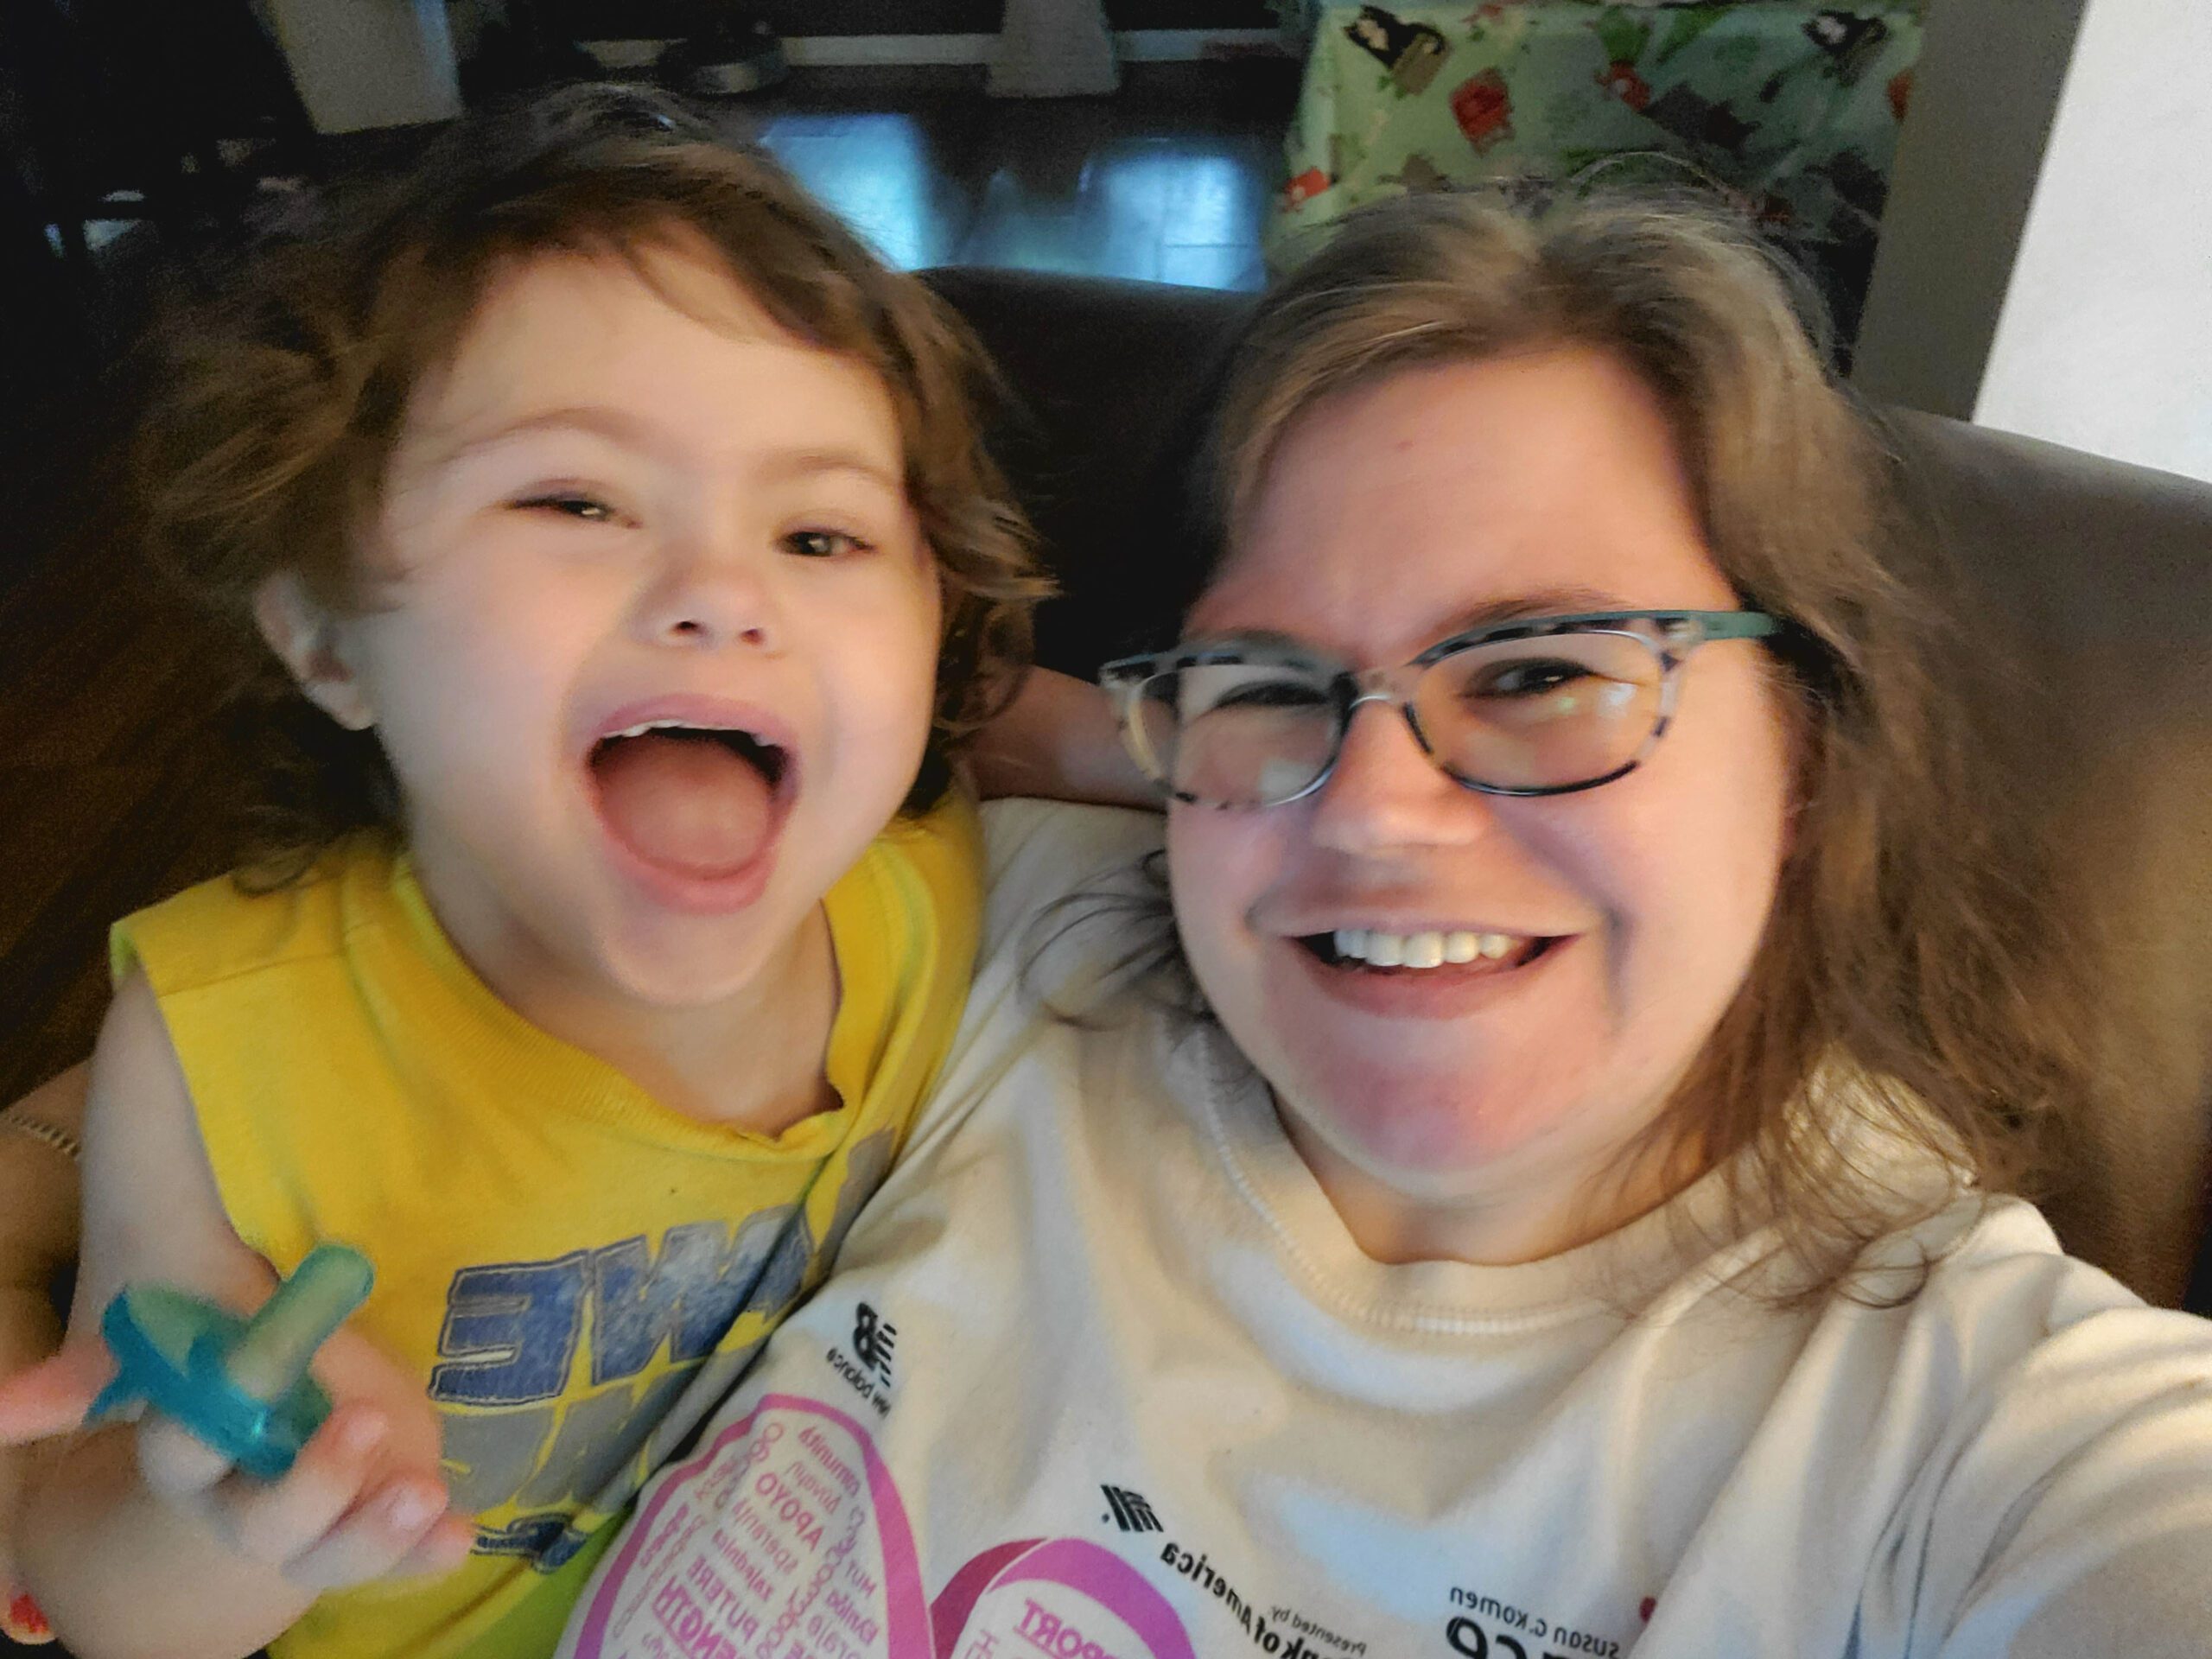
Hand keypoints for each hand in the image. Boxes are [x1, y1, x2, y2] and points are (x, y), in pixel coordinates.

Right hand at [6, 1325, 473, 1598]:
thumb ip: (99, 1372)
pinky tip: (460, 1533)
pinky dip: (426, 1553)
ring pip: (328, 1557)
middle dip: (313, 1484)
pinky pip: (393, 1562)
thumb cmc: (216, 1365)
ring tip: (424, 1492)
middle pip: (264, 1523)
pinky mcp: (364, 1530)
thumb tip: (1, 1409)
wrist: (272, 1412)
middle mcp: (239, 1506)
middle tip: (363, 1420)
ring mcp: (307, 1530)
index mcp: (187, 1459)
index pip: (184, 1450)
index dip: (213, 1420)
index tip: (259, 1372)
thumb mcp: (169, 1351)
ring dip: (375, 1533)